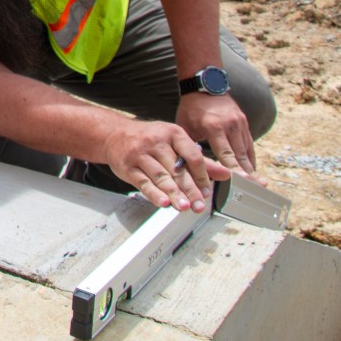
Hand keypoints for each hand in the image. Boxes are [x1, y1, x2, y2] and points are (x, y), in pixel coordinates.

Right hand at [102, 120, 231, 211]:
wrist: (114, 134)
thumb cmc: (149, 139)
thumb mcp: (174, 142)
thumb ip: (199, 159)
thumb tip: (226, 174)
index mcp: (173, 133)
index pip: (192, 156)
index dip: (202, 176)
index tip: (207, 192)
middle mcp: (156, 141)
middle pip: (177, 169)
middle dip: (190, 190)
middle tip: (199, 206)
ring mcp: (140, 154)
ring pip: (160, 177)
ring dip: (174, 194)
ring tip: (184, 207)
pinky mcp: (127, 166)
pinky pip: (143, 182)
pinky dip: (154, 194)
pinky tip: (164, 203)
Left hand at [176, 92, 263, 182]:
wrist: (204, 87)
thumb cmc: (191, 109)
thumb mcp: (185, 127)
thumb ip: (189, 147)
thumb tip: (187, 169)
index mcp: (214, 126)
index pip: (226, 154)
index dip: (234, 169)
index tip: (243, 181)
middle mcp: (230, 125)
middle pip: (241, 155)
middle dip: (249, 173)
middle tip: (258, 188)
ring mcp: (240, 123)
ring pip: (247, 150)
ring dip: (251, 167)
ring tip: (258, 184)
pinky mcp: (244, 122)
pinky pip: (249, 144)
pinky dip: (250, 157)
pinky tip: (252, 169)